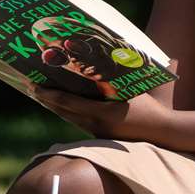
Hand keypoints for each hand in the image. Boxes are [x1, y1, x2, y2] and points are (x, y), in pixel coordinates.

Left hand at [32, 86, 176, 143]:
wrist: (161, 132)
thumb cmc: (150, 106)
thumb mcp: (133, 89)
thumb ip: (117, 77)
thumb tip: (105, 58)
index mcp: (102, 112)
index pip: (69, 102)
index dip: (50, 94)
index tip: (36, 87)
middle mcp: (96, 125)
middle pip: (64, 112)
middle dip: (48, 100)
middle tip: (33, 88)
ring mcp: (98, 132)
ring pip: (70, 118)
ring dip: (56, 107)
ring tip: (44, 96)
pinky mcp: (101, 135)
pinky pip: (79, 123)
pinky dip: (69, 113)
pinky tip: (64, 107)